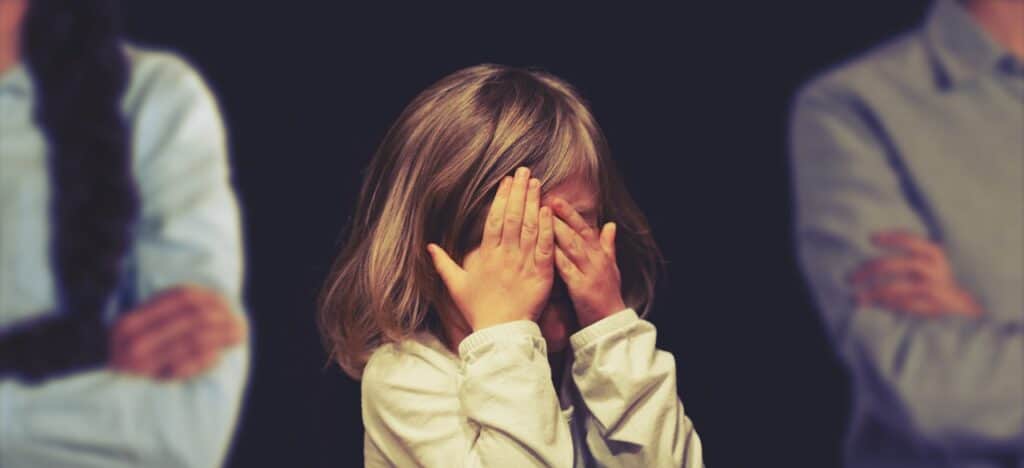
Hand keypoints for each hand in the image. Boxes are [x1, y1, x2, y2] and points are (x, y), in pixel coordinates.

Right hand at [109, 285, 247, 379]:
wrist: (104, 408)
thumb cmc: (133, 371)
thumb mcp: (140, 341)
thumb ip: (167, 322)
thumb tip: (216, 303)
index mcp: (132, 320)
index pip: (180, 296)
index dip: (210, 297)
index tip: (228, 304)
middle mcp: (131, 335)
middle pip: (192, 314)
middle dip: (223, 318)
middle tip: (242, 324)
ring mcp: (137, 358)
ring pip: (194, 337)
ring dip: (222, 336)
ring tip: (238, 337)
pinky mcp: (147, 379)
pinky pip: (187, 363)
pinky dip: (206, 358)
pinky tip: (217, 357)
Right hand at [427, 167, 554, 330]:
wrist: (500, 334)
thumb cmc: (478, 311)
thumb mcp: (457, 286)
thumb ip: (444, 264)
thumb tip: (429, 247)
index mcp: (486, 256)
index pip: (494, 220)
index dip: (501, 198)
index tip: (506, 181)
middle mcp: (505, 256)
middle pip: (512, 217)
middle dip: (519, 192)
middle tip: (525, 172)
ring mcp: (523, 264)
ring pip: (529, 227)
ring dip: (533, 203)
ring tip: (537, 183)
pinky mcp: (540, 275)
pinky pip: (544, 247)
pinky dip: (546, 228)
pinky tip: (548, 210)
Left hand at [548, 197, 625, 327]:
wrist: (610, 323)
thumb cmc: (608, 295)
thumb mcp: (611, 267)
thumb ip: (608, 245)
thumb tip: (611, 224)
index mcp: (600, 253)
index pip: (583, 228)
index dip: (569, 213)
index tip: (555, 199)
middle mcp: (596, 259)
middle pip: (576, 233)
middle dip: (560, 216)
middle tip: (544, 199)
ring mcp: (589, 272)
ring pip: (572, 246)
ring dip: (557, 230)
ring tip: (541, 216)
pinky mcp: (581, 287)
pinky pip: (567, 269)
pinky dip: (556, 257)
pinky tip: (543, 247)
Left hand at [850, 231, 982, 316]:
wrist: (967, 305)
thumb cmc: (938, 280)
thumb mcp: (929, 262)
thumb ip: (908, 255)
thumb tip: (871, 250)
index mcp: (933, 253)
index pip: (910, 239)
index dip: (890, 237)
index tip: (871, 238)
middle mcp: (933, 269)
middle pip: (894, 265)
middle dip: (868, 270)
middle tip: (850, 278)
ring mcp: (933, 288)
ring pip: (895, 288)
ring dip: (873, 293)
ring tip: (857, 298)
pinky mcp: (932, 306)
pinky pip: (903, 305)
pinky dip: (887, 305)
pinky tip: (876, 306)